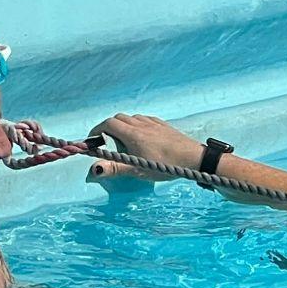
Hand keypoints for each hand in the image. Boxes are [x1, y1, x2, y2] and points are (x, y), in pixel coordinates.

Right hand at [86, 114, 203, 182]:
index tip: (93, 140)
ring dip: (123, 125)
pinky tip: (142, 134)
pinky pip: (145, 119)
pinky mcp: (164, 125)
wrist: (193, 158)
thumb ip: (115, 168)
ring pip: (132, 117)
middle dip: (108, 127)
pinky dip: (137, 124)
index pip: (108, 124)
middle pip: (119, 118)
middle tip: (106, 141)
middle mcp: (141, 124)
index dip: (97, 130)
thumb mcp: (138, 170)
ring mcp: (154, 123)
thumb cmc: (165, 165)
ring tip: (123, 140)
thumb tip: (94, 169)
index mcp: (132, 134)